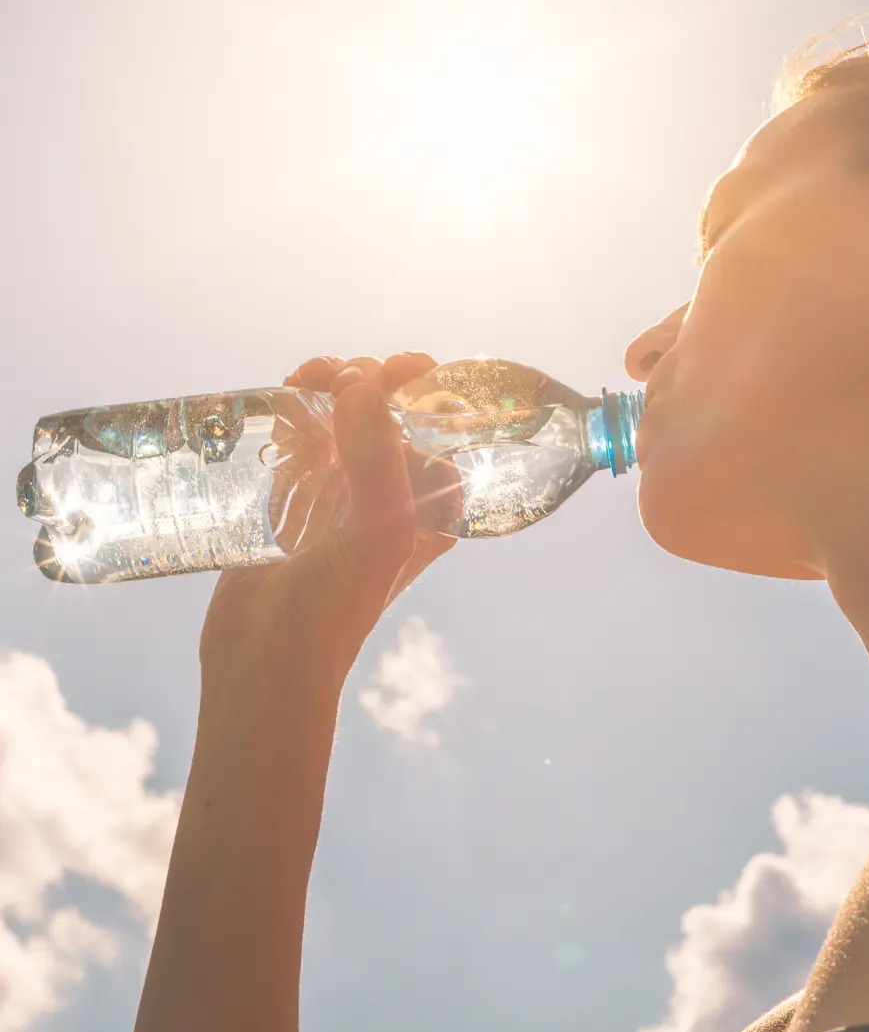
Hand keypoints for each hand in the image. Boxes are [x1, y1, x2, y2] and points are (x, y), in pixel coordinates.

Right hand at [199, 352, 455, 692]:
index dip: (427, 388)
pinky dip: (294, 413)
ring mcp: (339, 496)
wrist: (263, 663)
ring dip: (329, 387)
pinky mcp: (293, 500)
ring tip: (304, 380)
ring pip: (343, 419)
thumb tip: (363, 385)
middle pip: (389, 412)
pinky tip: (283, 403)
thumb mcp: (375, 536)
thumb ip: (379, 459)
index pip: (443, 428)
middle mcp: (389, 497)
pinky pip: (301, 439)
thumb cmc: (332, 611)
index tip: (400, 368)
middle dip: (368, 379)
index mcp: (428, 506)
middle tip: (335, 378)